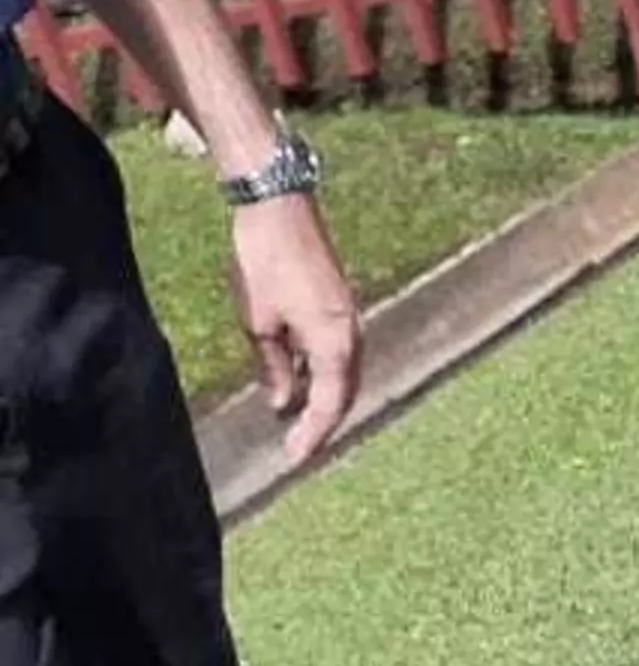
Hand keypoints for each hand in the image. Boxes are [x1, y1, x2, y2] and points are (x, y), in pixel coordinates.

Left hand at [230, 196, 358, 462]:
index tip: (294, 459)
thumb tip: (280, 400)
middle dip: (323, 423)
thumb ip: (273, 366)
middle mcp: (352, 337)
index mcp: (335, 344)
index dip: (312, 435)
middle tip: (299, 448)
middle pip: (344, 395)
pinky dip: (323, 375)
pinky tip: (299, 381)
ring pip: (343, 375)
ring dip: (324, 400)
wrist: (278, 207)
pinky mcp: (340, 307)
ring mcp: (349, 320)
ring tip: (300, 421)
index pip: (328, 405)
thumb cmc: (265, 260)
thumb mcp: (259, 321)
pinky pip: (337, 354)